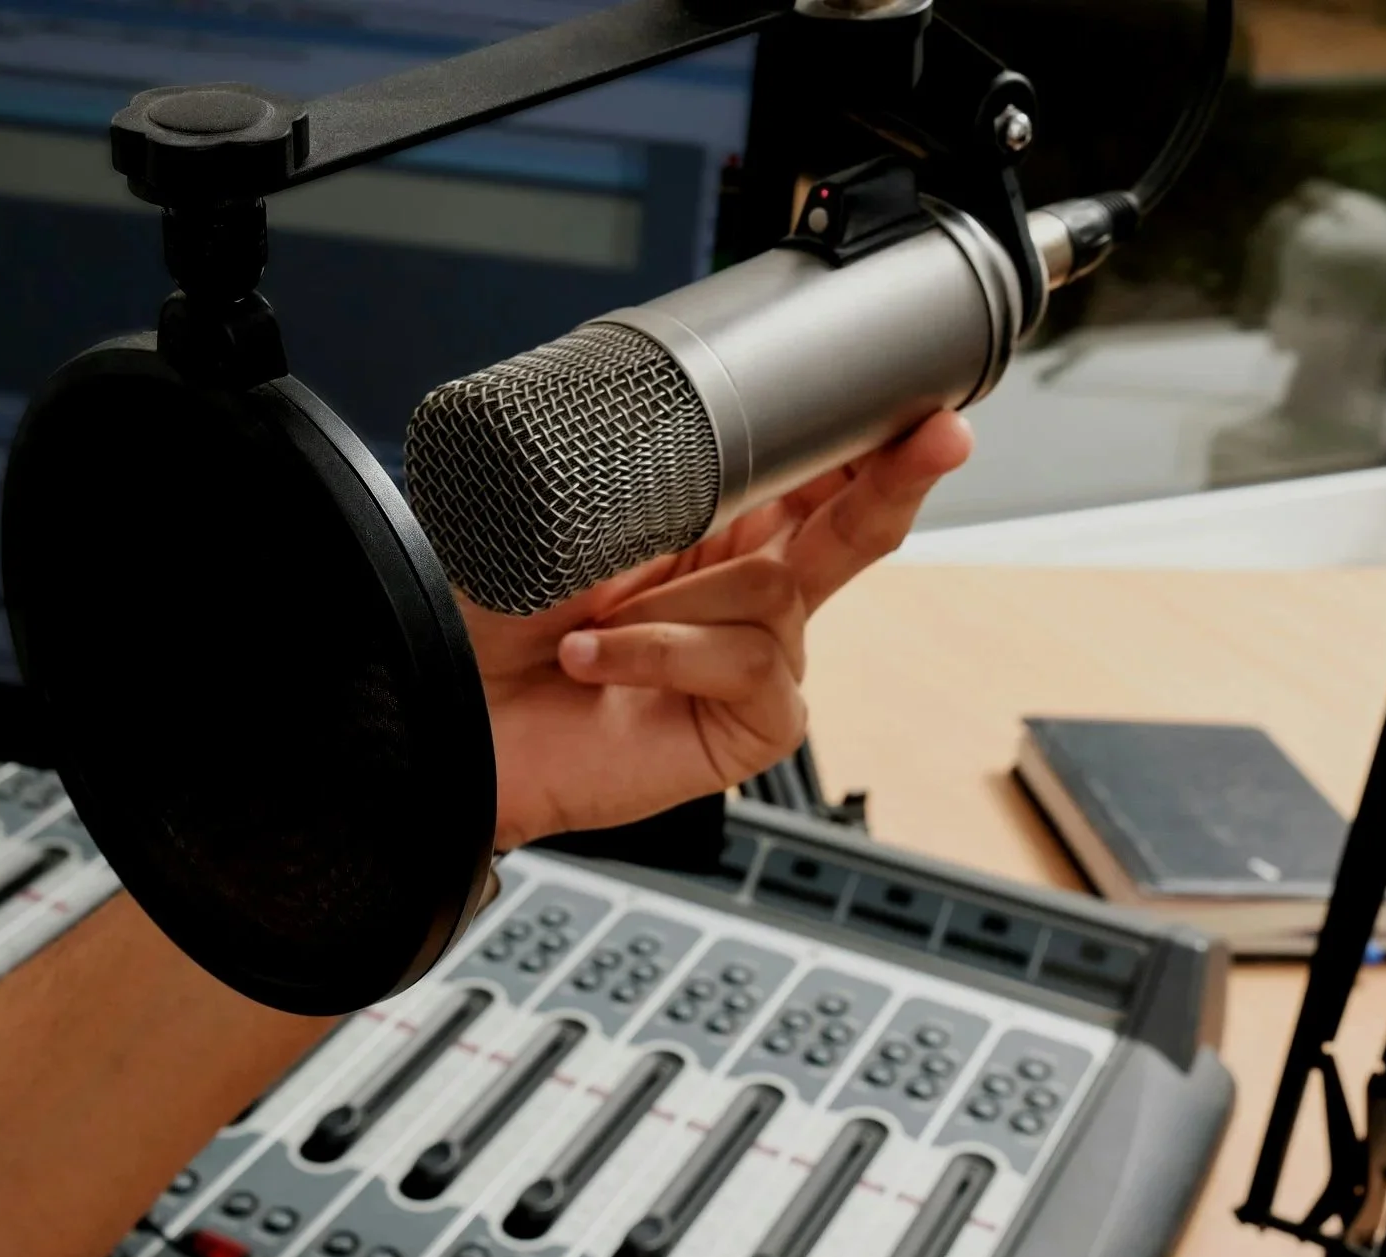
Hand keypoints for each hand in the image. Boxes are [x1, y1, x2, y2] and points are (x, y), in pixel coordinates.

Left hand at [470, 411, 973, 850]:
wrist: (448, 709)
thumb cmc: (493, 616)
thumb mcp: (574, 515)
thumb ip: (661, 476)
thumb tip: (722, 424)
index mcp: (712, 534)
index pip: (810, 480)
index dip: (865, 439)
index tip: (916, 399)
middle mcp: (743, 598)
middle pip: (852, 530)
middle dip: (892, 478)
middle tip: (936, 437)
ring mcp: (752, 664)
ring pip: (774, 596)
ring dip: (670, 604)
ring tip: (590, 623)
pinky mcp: (750, 728)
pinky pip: (748, 664)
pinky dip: (660, 653)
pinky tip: (596, 659)